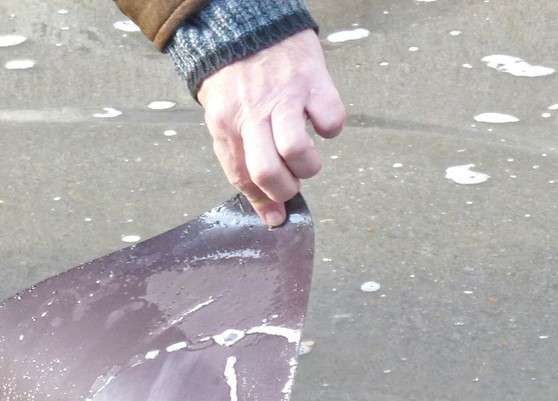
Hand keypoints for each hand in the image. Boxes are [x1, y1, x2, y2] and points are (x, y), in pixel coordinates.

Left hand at [196, 29, 344, 225]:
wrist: (247, 25)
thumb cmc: (236, 80)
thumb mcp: (226, 118)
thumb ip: (241, 159)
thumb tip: (269, 209)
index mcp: (227, 126)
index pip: (242, 176)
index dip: (261, 201)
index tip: (277, 216)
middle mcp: (253, 113)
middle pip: (266, 170)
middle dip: (284, 189)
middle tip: (293, 184)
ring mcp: (283, 96)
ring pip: (296, 150)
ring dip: (308, 167)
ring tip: (307, 160)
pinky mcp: (312, 79)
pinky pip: (331, 118)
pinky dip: (331, 129)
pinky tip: (321, 122)